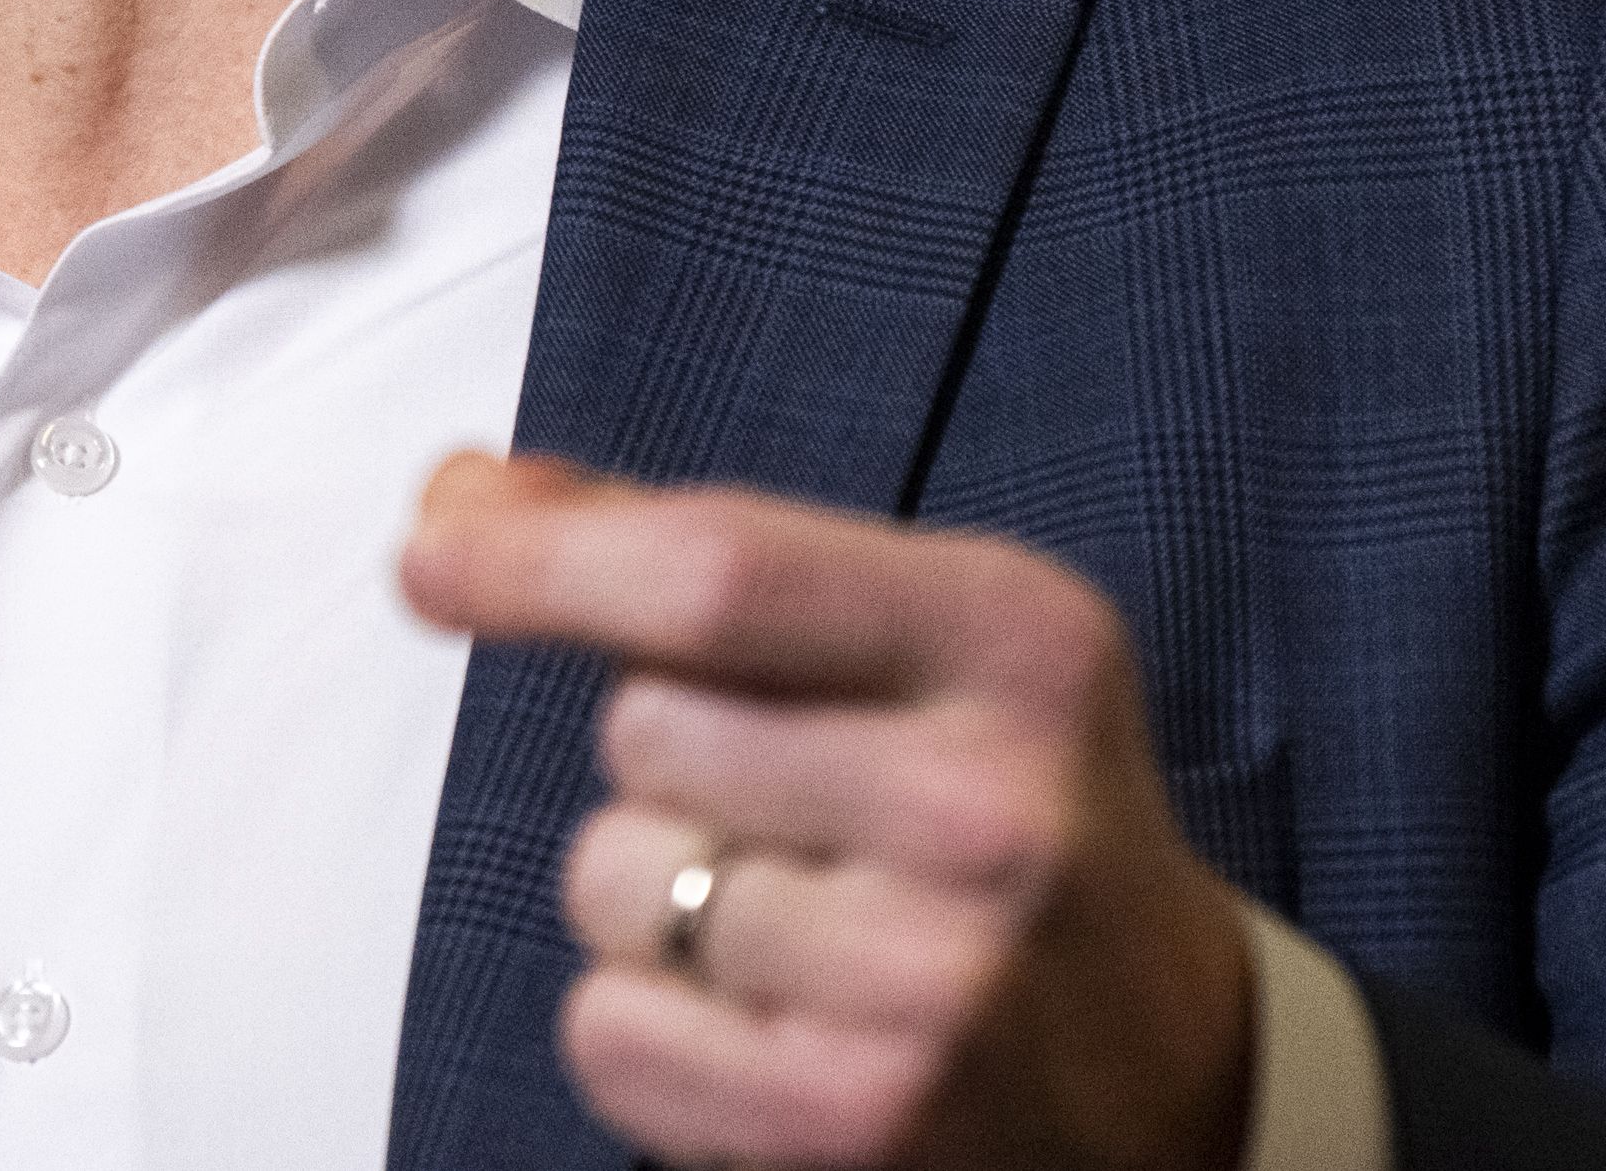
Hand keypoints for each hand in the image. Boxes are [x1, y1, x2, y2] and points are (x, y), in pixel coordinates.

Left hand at [398, 453, 1255, 1170]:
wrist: (1173, 1074)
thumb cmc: (1003, 814)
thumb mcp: (916, 639)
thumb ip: (693, 555)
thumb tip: (464, 498)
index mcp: (1014, 636)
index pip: (720, 572)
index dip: (543, 558)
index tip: (432, 550)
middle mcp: (989, 803)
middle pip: (644, 729)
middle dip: (663, 759)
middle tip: (799, 808)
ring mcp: (932, 978)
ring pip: (612, 880)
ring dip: (653, 898)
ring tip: (801, 922)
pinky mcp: (861, 1123)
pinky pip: (608, 1031)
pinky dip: (645, 1028)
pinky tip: (772, 1023)